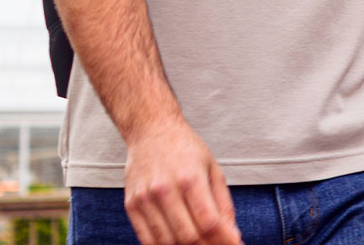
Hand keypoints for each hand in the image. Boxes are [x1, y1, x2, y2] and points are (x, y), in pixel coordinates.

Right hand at [123, 118, 241, 244]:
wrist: (151, 130)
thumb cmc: (185, 148)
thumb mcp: (213, 169)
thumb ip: (224, 204)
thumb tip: (232, 235)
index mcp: (190, 178)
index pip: (208, 222)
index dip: (223, 240)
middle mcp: (165, 189)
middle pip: (187, 236)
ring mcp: (145, 198)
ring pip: (166, 241)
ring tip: (199, 244)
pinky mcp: (131, 204)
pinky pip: (146, 239)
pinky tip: (176, 243)